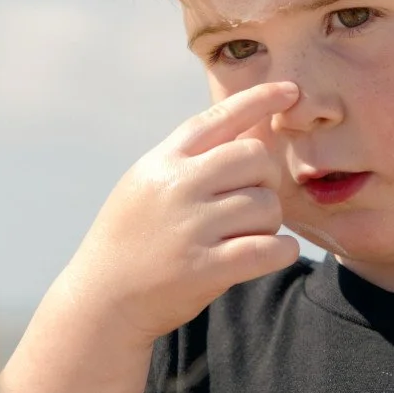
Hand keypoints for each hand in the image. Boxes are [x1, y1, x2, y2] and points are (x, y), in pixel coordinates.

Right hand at [64, 81, 302, 346]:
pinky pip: (268, 249)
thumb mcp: (147, 184)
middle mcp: (177, 185)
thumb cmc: (132, 239)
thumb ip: (188, 160)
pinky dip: (280, 250)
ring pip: (266, 205)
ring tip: (247, 235)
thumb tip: (247, 132)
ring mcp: (190, 226)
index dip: (259, 99)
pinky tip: (274, 252)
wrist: (102, 301)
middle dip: (267, 178)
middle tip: (254, 201)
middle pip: (256, 157)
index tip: (291, 91)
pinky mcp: (204, 267)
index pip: (219, 117)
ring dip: (269, 222)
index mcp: (164, 160)